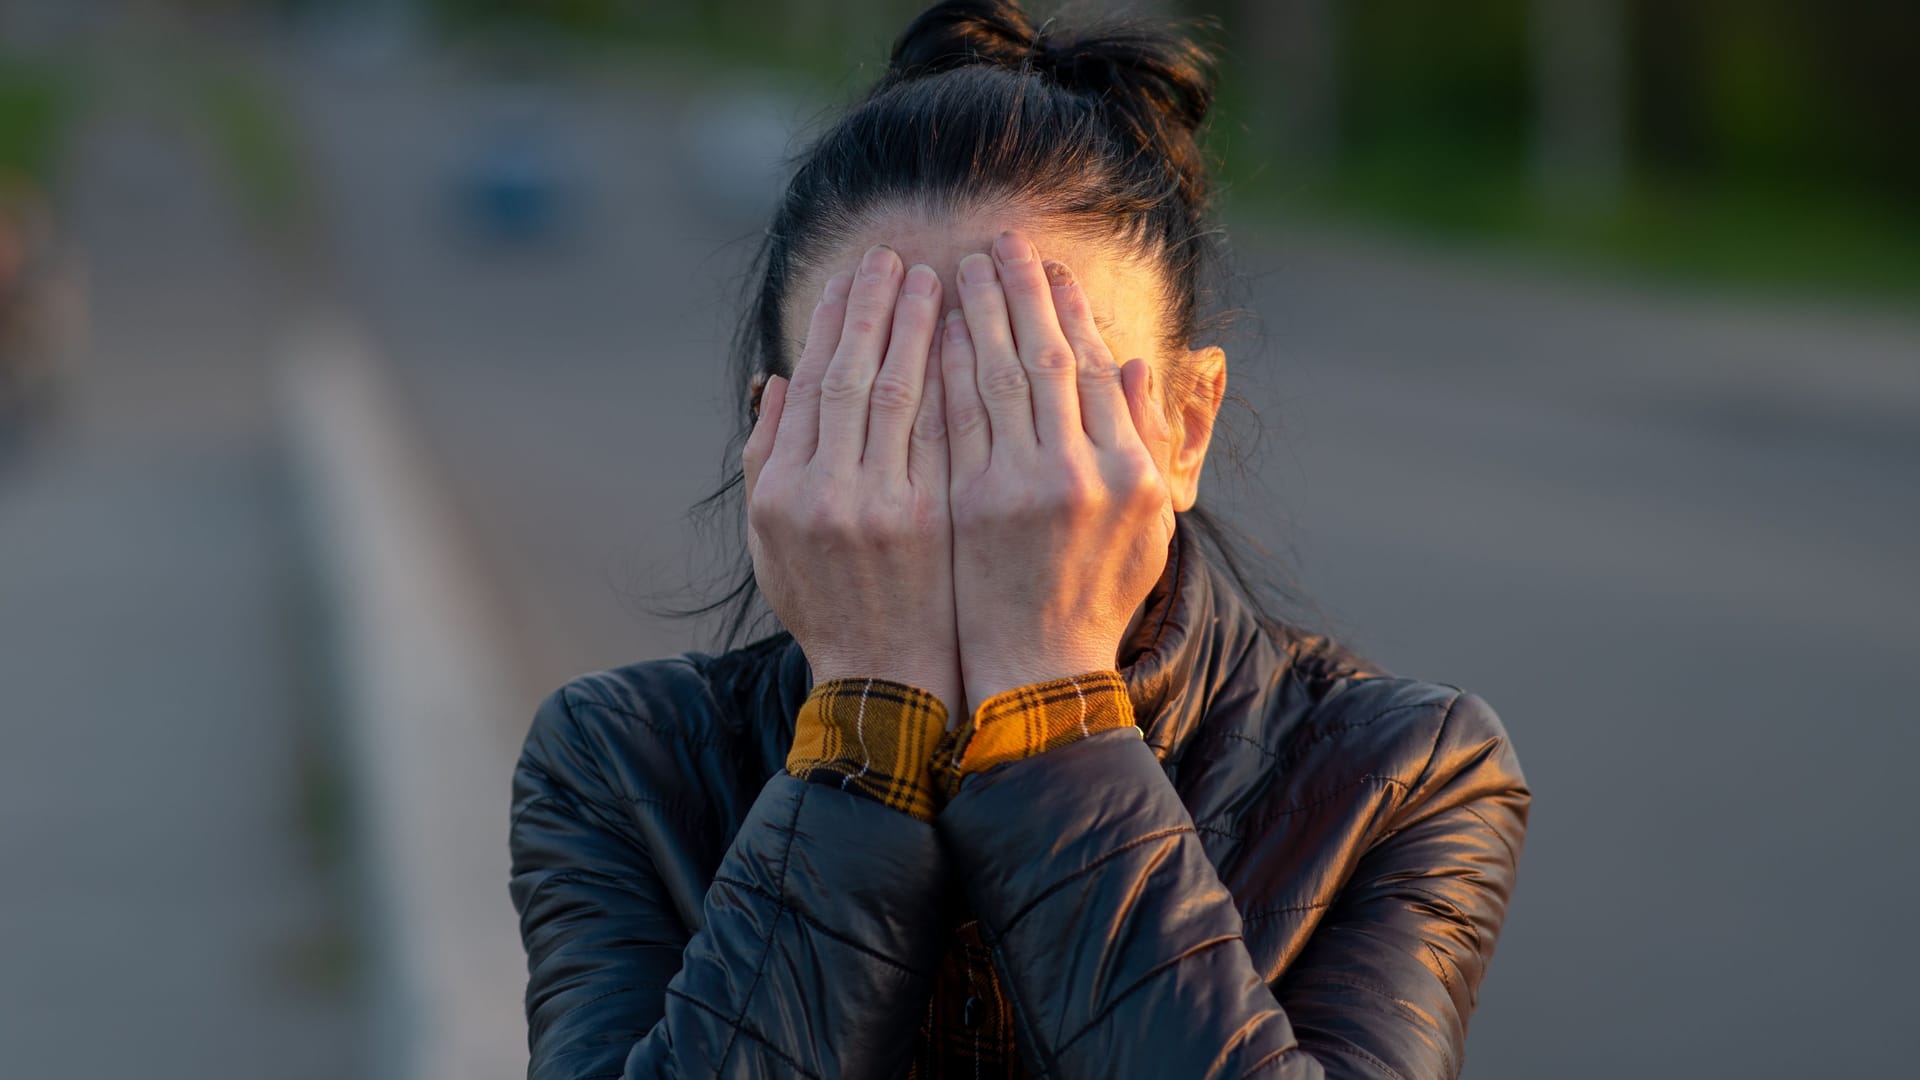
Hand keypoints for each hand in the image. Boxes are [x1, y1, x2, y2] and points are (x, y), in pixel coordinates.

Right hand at [741, 245, 964, 716]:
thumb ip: (768, 456)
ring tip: (937, 279)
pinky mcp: (936, 520)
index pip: (812, 383)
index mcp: (783, 490)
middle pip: (856, 375)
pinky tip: (970, 342)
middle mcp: (827, 493)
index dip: (832, 324)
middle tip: (894, 258)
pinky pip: (948, 432)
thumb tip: (778, 377)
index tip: (852, 279)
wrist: (885, 680)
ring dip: (920, 329)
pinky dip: (956, 381)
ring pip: (904, 394)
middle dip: (876, 309)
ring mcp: (886, 507)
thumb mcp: (769, 539)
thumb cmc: (827, 605)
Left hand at [941, 230, 1176, 706]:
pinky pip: (951, 418)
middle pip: (1046, 358)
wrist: (1037, 672)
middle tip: (1003, 243)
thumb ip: (1143, 442)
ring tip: (960, 269)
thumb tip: (1135, 363)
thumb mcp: (1148, 527)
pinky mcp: (966, 505)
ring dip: (976, 316)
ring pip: (995, 378)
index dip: (1073, 312)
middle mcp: (1080, 475)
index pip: (1096, 368)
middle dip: (1021, 293)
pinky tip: (929, 333)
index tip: (1054, 269)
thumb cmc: (1094, 598)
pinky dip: (942, 370)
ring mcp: (1019, 490)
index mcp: (1130, 473)